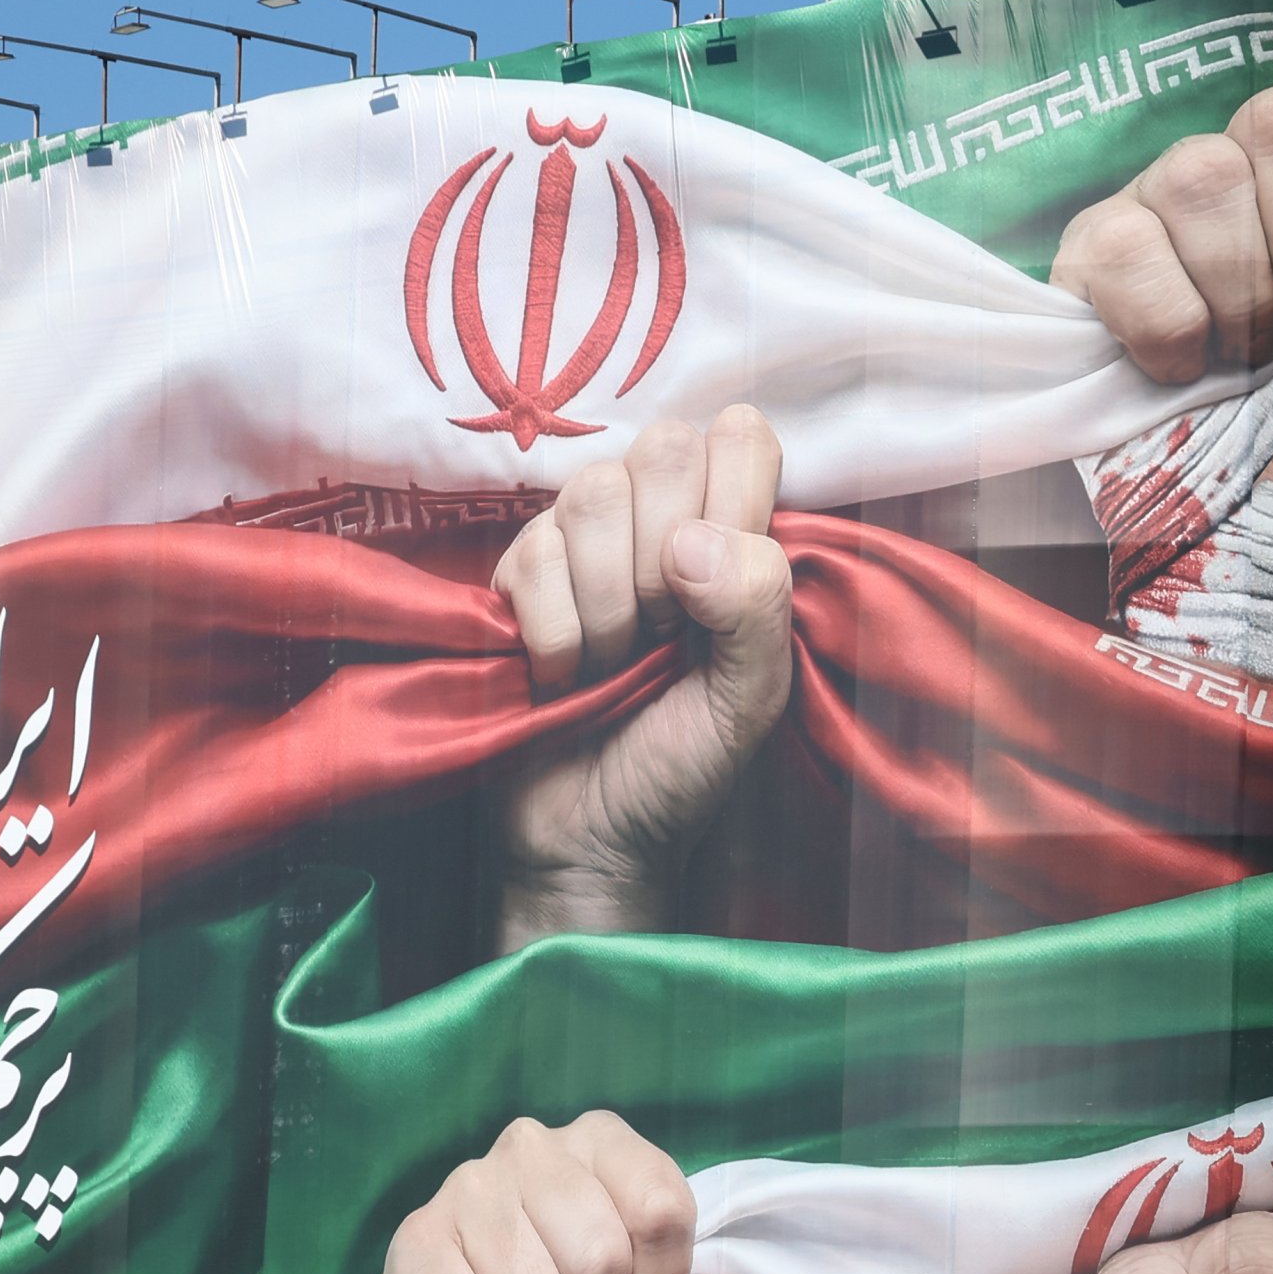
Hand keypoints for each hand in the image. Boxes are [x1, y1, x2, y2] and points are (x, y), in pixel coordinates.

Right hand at [487, 405, 793, 944]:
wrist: (592, 835)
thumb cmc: (681, 765)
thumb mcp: (751, 698)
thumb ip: (757, 606)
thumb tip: (691, 540)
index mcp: (731, 535)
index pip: (742, 437)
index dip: (734, 496)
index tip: (721, 589)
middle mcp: (657, 519)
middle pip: (663, 447)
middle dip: (668, 554)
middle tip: (667, 632)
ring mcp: (580, 539)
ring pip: (592, 494)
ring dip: (611, 603)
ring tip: (615, 663)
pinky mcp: (515, 572)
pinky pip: (533, 555)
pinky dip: (558, 635)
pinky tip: (566, 674)